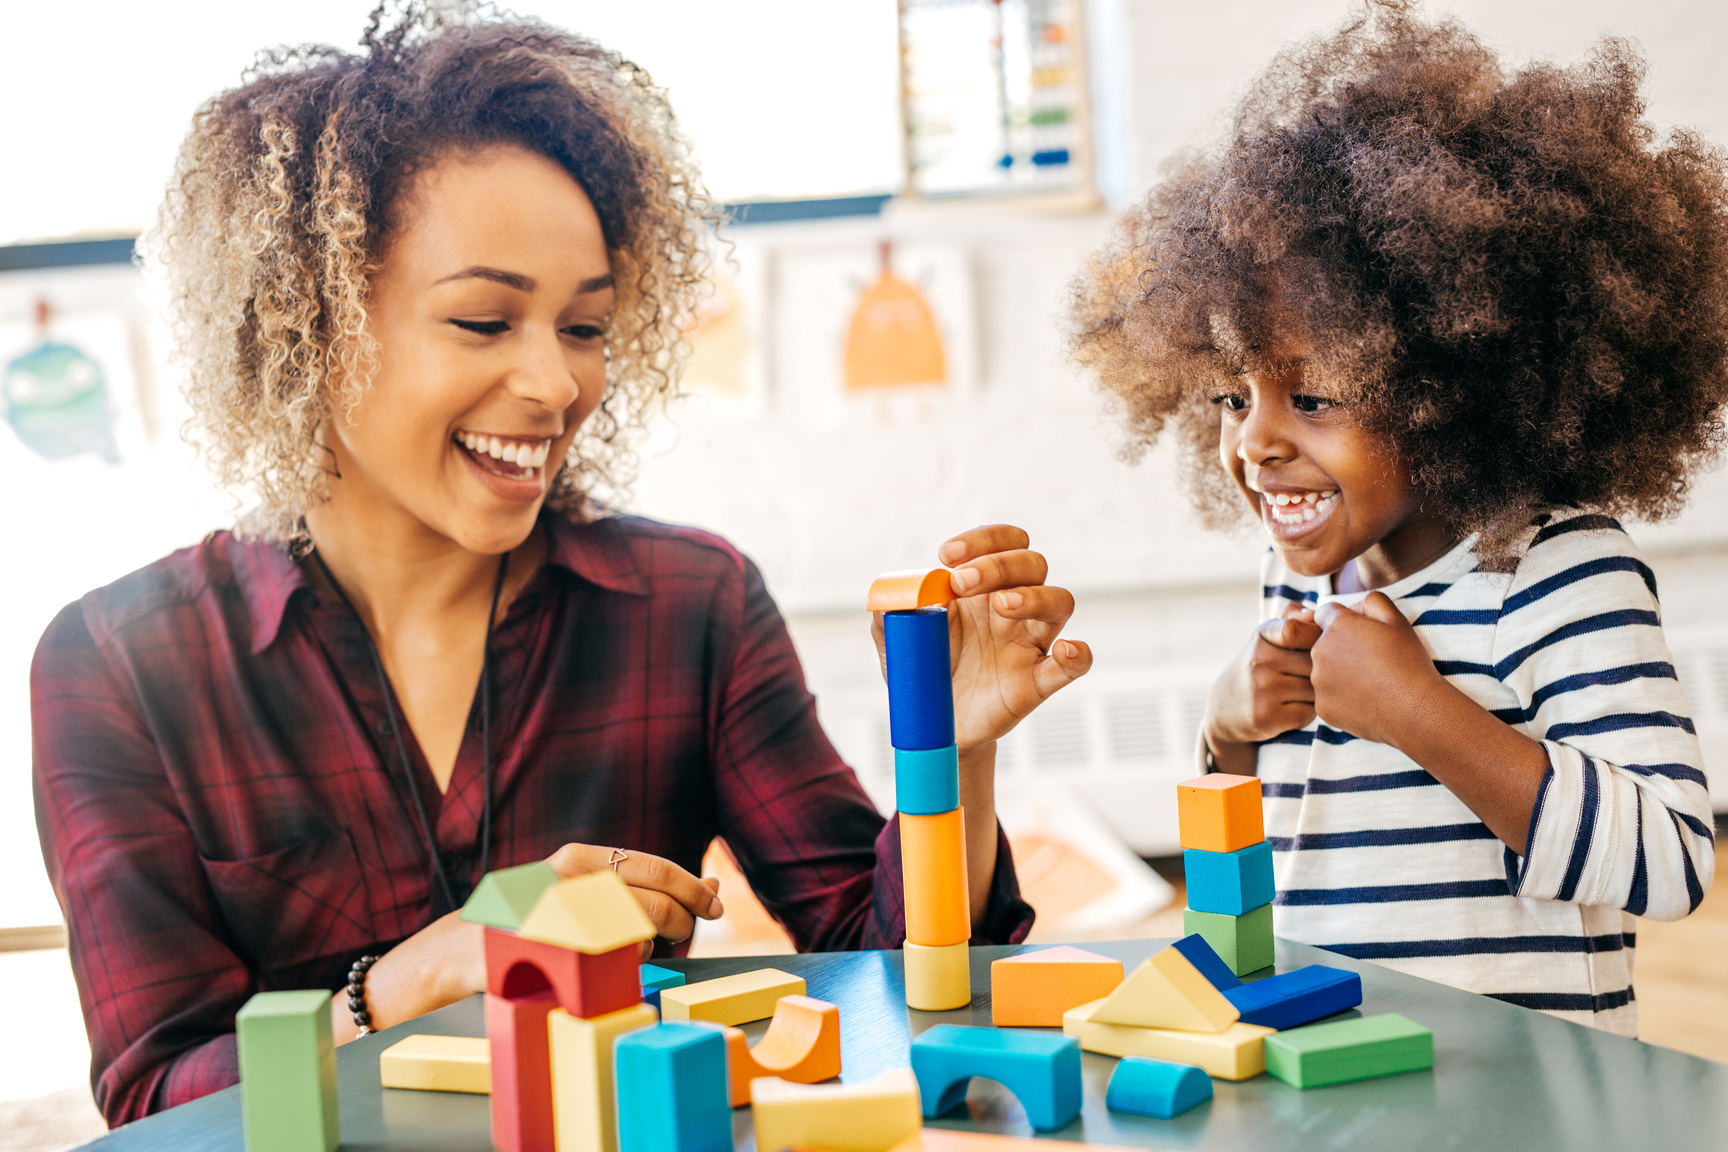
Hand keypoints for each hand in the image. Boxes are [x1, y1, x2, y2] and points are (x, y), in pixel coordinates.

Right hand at [546, 844, 723, 953]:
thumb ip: (641, 885)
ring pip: (643, 932)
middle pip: (658, 900)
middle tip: (685, 932)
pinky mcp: (560, 955)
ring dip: (655, 943)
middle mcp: (574, 883)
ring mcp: (565, 920)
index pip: (657, 868)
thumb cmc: (534, 922)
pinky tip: (613, 961)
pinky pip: (617, 962)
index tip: (713, 905)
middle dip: (686, 920)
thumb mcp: (584, 890)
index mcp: (580, 860)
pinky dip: (629, 963)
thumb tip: (713, 886)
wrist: (465, 950)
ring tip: (639, 945)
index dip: (694, 889)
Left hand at [872, 525, 1092, 752]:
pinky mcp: (1038, 681)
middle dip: (998, 564)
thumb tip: (885, 603)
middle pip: (1032, 564)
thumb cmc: (923, 674)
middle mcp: (1011, 608)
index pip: (1001, 544)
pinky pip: (1074, 664)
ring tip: (1002, 606)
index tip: (947, 555)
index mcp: (981, 589)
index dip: (982, 541)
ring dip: (1034, 596)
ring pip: (1059, 601)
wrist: (935, 726)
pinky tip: (1064, 650)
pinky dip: (1078, 654)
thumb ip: (890, 619)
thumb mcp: (896, 644)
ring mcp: (1028, 643)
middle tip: (961, 583)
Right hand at [1202, 604, 1320, 772]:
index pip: (1294, 629)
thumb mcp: (1266, 639)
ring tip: (1299, 693)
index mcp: (1260, 637)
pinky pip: (1308, 712)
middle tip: (1307, 676)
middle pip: (1315, 663)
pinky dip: (1306, 712)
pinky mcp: (1267, 717)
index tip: (1316, 645)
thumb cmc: (1258, 668)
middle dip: (1321, 671)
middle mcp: (1258, 661)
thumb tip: (1313, 614)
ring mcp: (1262, 690)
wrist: (1224, 709)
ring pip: (1315, 689)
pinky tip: (1292, 709)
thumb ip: (1292, 618)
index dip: (1314, 636)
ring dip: (1316, 694)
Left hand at [1311, 592, 1442, 745]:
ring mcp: (1318, 682)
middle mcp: (1319, 652)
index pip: (1324, 614)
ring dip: (1339, 673)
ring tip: (1370, 682)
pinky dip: (1342, 698)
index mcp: (1335, 626)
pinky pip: (1328, 697)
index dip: (1344, 622)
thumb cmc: (1408, 662)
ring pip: (1324, 672)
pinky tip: (1366, 700)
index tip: (1361, 635)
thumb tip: (1352, 606)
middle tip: (1370, 661)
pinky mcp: (1323, 708)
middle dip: (1340, 648)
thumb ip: (1371, 601)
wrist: (1415, 709)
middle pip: (1322, 644)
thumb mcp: (1396, 619)